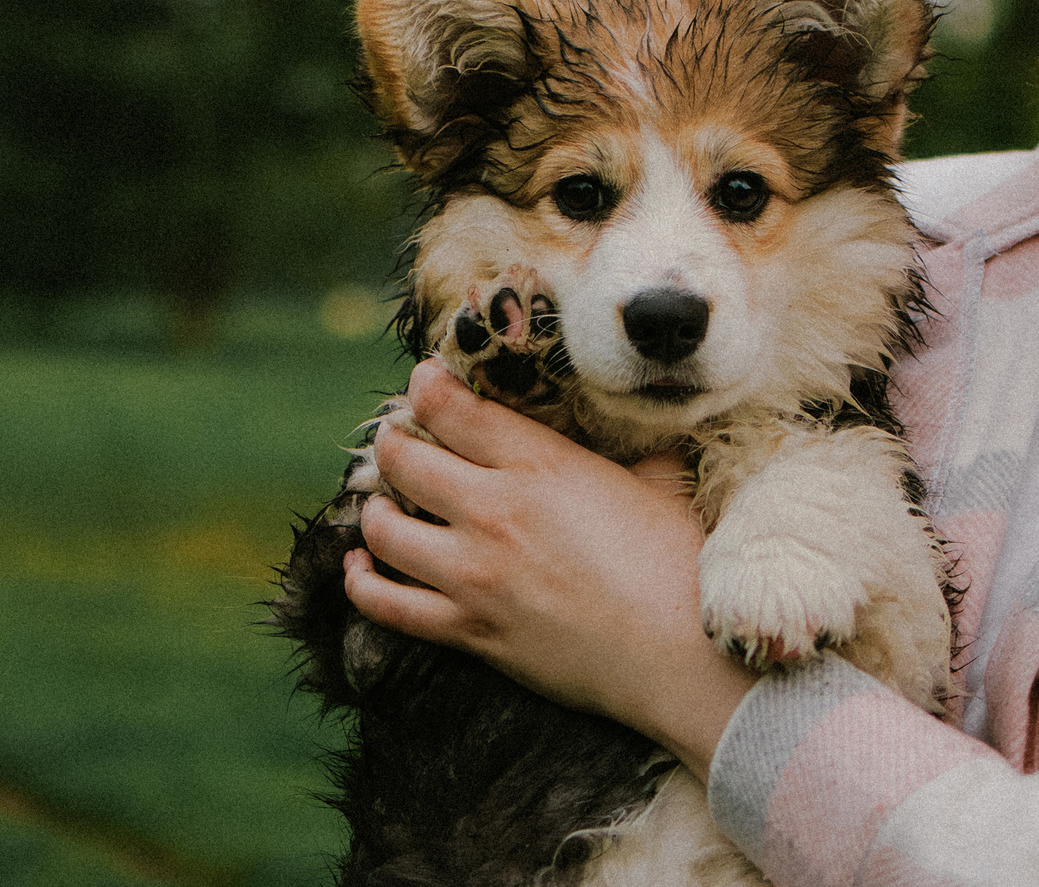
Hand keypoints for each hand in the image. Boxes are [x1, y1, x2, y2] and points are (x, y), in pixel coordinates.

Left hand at [342, 359, 757, 778]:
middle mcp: (493, 511)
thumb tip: (634, 422)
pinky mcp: (469, 630)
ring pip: (384, 529)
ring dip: (376, 510)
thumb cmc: (678, 564)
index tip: (423, 382)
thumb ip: (628, 446)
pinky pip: (388, 605)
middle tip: (400, 441)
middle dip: (392, 443)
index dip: (425, 386)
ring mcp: (474, 575)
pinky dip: (363, 583)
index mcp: (538, 464)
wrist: (678, 655)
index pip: (451, 408)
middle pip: (403, 460)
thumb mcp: (655, 479)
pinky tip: (359, 567)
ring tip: (386, 503)